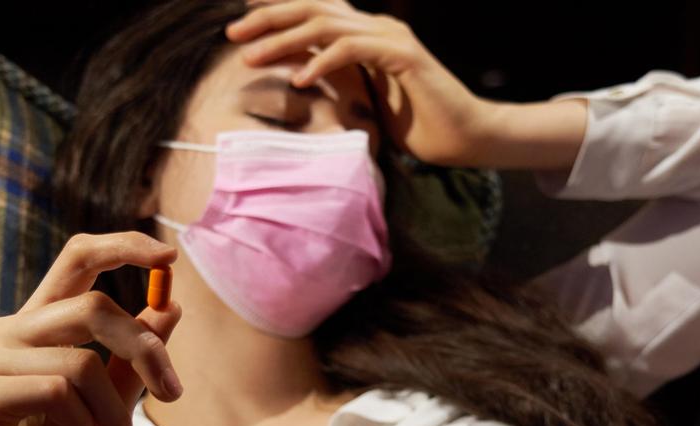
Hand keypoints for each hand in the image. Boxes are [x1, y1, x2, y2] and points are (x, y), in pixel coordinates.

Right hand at [0, 232, 181, 425]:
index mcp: (34, 327)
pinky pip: (55, 392)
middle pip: (91, 307)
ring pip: (81, 361)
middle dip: (146, 352)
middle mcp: (1, 334)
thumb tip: (171, 305)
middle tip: (174, 394)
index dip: (123, 248)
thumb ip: (133, 359)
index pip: (76, 261)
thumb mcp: (115, 406)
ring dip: (117, 415)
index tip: (170, 255)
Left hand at [226, 0, 497, 166]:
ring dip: (285, 39)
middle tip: (231, 34)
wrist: (468, 138)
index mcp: (368, 35)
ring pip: (327, 25)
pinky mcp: (404, 56)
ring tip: (251, 58)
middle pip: (314, 9)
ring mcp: (392, 38)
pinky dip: (322, 62)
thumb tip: (301, 75)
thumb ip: (340, 82)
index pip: (316, 12)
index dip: (277, 10)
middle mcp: (378, 28)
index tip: (240, 20)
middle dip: (268, 19)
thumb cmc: (421, 127)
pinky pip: (353, 50)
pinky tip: (299, 81)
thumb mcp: (368, 101)